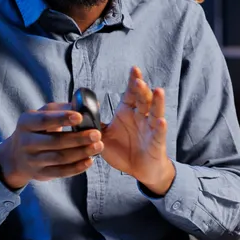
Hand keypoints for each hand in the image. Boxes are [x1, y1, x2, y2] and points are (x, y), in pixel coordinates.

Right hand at [0, 103, 103, 189]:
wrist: (16, 156)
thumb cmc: (37, 129)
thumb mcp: (43, 115)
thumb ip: (65, 109)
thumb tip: (93, 106)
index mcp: (26, 123)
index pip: (44, 120)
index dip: (62, 118)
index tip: (80, 116)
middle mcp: (26, 142)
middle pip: (54, 141)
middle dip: (77, 138)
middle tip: (96, 134)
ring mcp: (32, 160)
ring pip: (59, 158)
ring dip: (80, 152)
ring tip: (98, 146)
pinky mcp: (40, 173)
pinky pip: (60, 172)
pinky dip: (76, 168)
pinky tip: (89, 161)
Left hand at [100, 67, 175, 194]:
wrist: (139, 169)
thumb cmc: (123, 150)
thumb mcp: (104, 136)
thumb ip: (94, 124)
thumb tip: (79, 113)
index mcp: (128, 112)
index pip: (131, 93)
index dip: (133, 81)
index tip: (134, 69)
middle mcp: (141, 116)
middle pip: (143, 99)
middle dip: (141, 89)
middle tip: (138, 79)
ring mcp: (150, 128)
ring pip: (155, 112)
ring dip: (156, 102)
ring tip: (157, 91)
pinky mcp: (156, 142)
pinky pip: (158, 133)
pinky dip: (159, 127)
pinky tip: (160, 121)